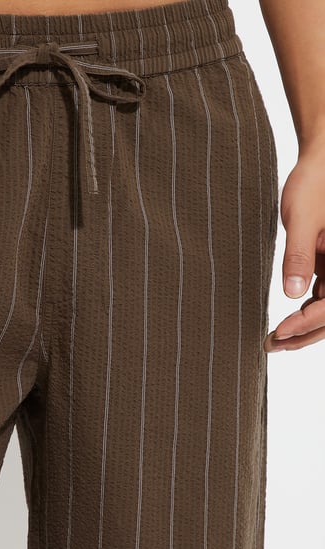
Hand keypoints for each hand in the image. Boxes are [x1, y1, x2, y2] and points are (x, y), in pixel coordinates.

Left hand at [264, 145, 324, 352]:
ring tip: (273, 341)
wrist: (320, 160)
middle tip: (272, 345)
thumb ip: (298, 255)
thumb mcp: (302, 218)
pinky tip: (282, 324)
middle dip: (306, 333)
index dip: (310, 322)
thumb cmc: (314, 181)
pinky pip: (321, 296)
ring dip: (303, 327)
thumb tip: (292, 293)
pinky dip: (303, 311)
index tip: (282, 330)